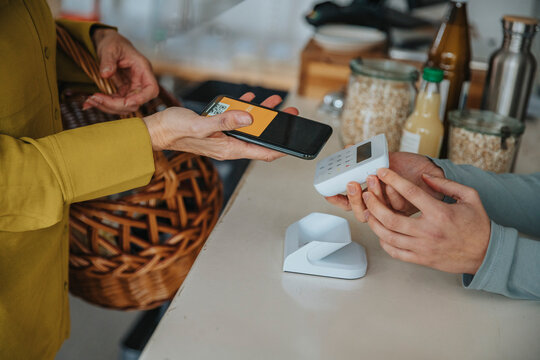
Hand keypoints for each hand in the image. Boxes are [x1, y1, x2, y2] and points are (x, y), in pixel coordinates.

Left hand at [82, 28, 158, 113]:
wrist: (109, 44)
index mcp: (143, 69)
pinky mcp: (123, 91)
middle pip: (135, 102)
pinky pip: (116, 103)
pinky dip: (103, 104)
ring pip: (125, 106)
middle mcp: (140, 81)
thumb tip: (105, 75)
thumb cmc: (114, 43)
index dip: (141, 98)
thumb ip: (108, 60)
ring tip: (90, 100)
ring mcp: (132, 88)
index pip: (152, 89)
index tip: (126, 102)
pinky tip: (89, 102)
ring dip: (108, 107)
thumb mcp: (110, 48)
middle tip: (95, 98)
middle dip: (116, 105)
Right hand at [143, 92, 298, 160]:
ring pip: (249, 127)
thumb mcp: (201, 124)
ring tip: (275, 102)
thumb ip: (225, 121)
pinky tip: (249, 99)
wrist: (157, 129)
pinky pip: (235, 119)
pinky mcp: (217, 128)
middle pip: (259, 138)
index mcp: (228, 148)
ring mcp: (223, 137)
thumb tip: (249, 118)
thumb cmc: (175, 130)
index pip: (262, 152)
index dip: (281, 148)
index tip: (295, 143)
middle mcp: (229, 145)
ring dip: (261, 115)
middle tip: (289, 114)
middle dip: (275, 127)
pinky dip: (243, 109)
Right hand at [325, 152, 444, 219]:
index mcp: (370, 194)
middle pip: (361, 212)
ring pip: (377, 211)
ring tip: (374, 176)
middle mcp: (380, 204)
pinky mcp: (407, 208)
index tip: (329, 191)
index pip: (348, 203)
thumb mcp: (383, 159)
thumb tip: (349, 148)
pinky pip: (396, 206)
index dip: (337, 199)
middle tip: (352, 184)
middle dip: (354, 199)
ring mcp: (393, 208)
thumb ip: (365, 157)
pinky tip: (393, 183)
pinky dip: (392, 193)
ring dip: (374, 193)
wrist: (430, 169)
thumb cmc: (407, 166)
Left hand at [362, 168, 490, 273]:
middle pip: (391, 218)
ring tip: (367, 212)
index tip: (382, 171)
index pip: (410, 192)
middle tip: (366, 194)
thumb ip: (447, 184)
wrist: (486, 254)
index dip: (392, 179)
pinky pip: (395, 252)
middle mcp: (428, 231)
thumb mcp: (469, 197)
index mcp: (439, 213)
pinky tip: (380, 232)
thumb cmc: (477, 225)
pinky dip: (383, 242)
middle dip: (374, 204)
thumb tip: (425, 176)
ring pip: (388, 236)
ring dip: (374, 223)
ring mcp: (423, 248)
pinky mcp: (421, 259)